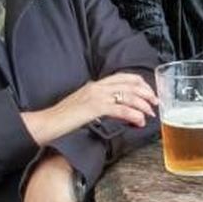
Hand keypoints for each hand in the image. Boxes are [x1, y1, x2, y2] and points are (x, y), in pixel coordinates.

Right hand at [25, 72, 157, 143]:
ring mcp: (96, 96)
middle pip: (129, 84)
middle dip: (147, 92)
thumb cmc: (63, 119)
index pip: (124, 77)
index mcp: (95, 85)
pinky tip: (139, 121)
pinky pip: (120, 108)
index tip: (150, 94)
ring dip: (143, 104)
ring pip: (128, 95)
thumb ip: (99, 104)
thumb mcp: (83, 106)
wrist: (46, 124)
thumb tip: (116, 110)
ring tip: (150, 114)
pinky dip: (133, 114)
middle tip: (156, 103)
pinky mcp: (94, 108)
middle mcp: (97, 87)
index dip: (141, 84)